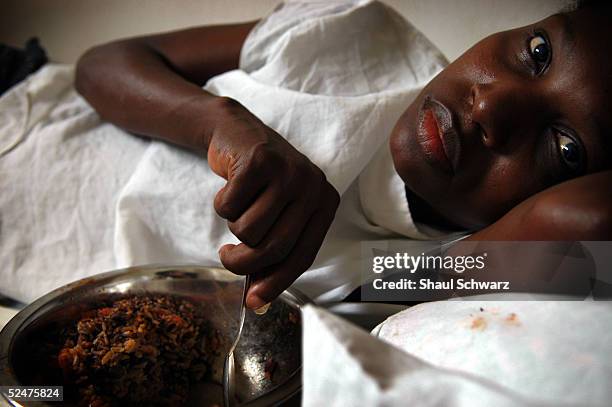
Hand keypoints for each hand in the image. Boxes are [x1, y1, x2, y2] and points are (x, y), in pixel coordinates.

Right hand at [206, 97, 339, 307]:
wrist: (237, 134)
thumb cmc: (260, 184)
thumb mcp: (277, 214)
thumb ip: (273, 252)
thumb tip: (257, 301)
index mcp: (325, 203)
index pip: (303, 256)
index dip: (277, 283)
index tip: (253, 302)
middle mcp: (313, 186)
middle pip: (274, 247)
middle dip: (243, 262)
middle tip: (227, 256)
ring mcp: (288, 170)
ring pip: (248, 230)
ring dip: (233, 226)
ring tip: (238, 207)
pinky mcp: (259, 159)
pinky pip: (229, 206)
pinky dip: (221, 203)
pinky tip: (230, 185)